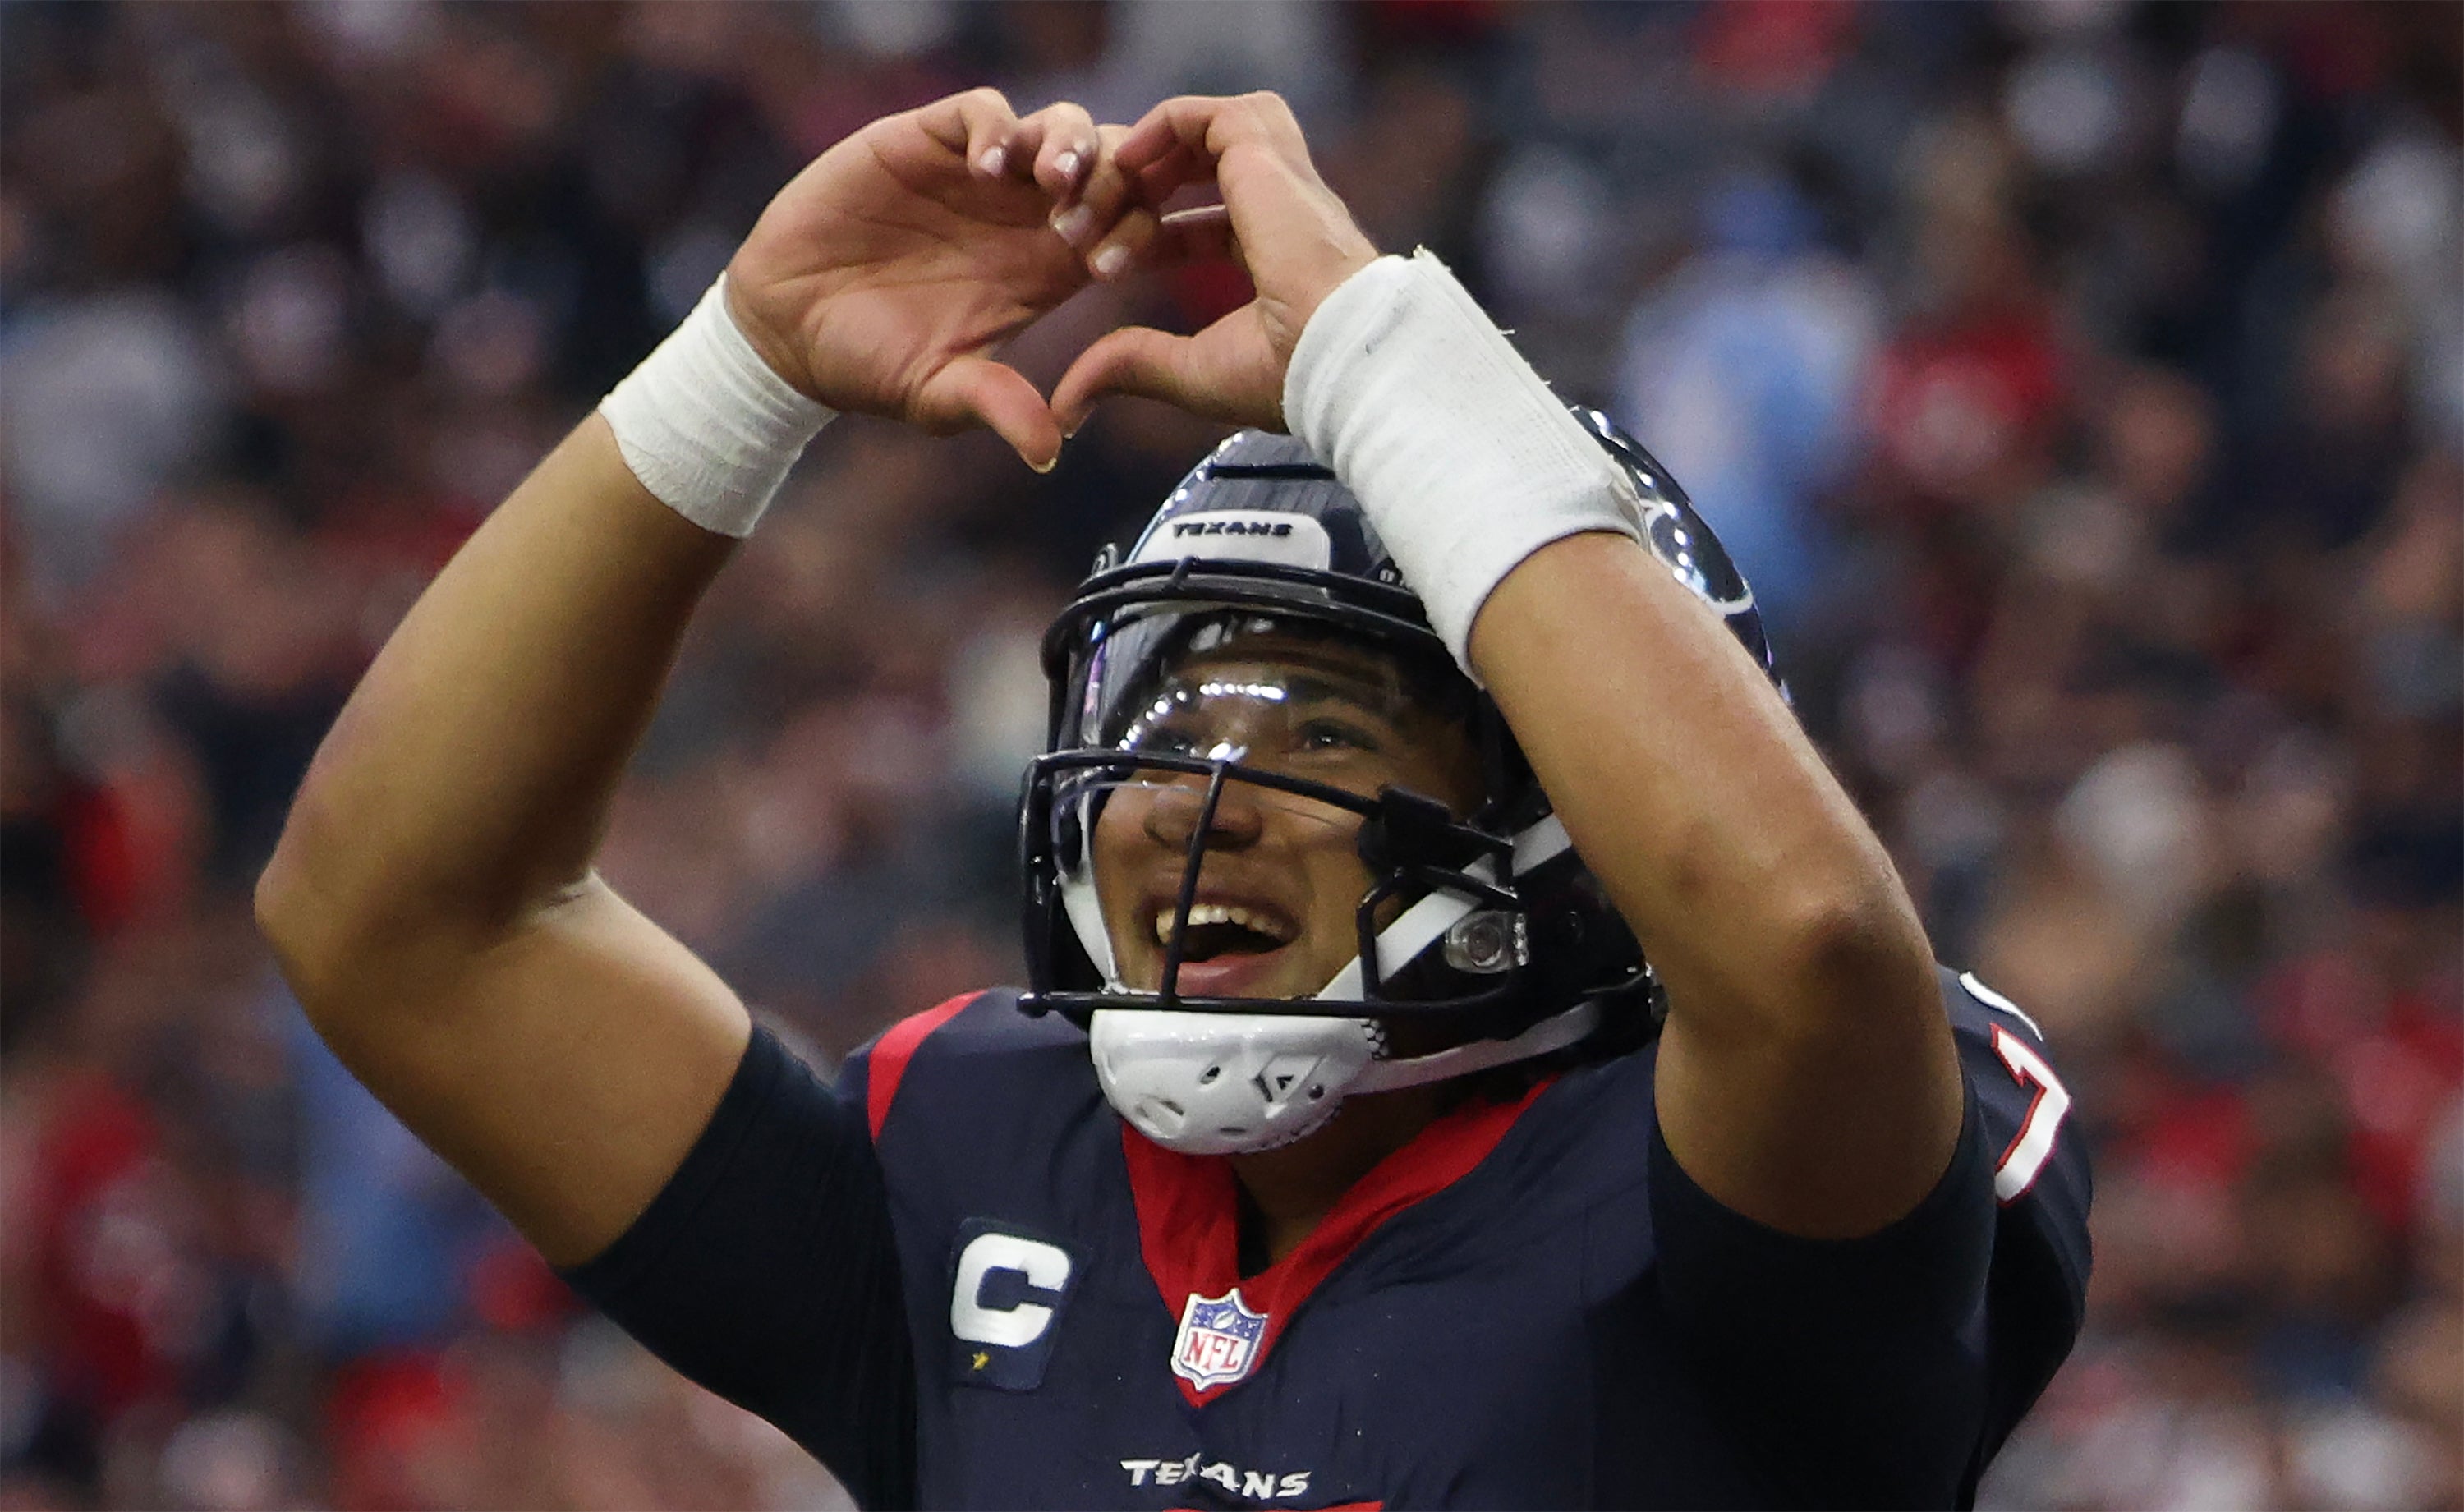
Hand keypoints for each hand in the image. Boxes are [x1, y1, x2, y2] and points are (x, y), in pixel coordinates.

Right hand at [724, 90, 1134, 470]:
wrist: (785, 328)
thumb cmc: (869, 365)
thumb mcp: (937, 394)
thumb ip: (995, 406)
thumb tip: (1048, 453)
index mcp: (1047, 269)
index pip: (1127, 230)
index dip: (1139, 236)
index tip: (1112, 270)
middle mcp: (1024, 214)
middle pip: (1110, 166)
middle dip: (1116, 182)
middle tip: (1082, 222)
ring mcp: (978, 174)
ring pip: (1060, 127)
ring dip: (1070, 145)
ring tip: (1053, 182)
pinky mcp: (924, 142)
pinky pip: (982, 111)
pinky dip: (996, 127)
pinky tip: (987, 166)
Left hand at [1050, 93, 1379, 435]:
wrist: (1338, 355)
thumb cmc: (1287, 376)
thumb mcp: (1191, 372)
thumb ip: (1131, 369)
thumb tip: (1066, 409)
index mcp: (1282, 258)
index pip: (1207, 228)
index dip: (1148, 238)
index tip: (1098, 268)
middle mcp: (1285, 210)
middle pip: (1199, 172)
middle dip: (1132, 195)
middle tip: (1076, 231)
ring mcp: (1279, 178)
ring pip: (1201, 134)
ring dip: (1145, 156)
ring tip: (1103, 189)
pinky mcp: (1264, 155)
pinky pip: (1202, 115)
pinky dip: (1157, 127)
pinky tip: (1123, 164)